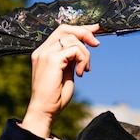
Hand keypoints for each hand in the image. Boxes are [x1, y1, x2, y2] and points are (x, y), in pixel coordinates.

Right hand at [20, 24, 99, 138]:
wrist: (44, 111)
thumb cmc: (54, 98)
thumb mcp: (66, 74)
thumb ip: (71, 59)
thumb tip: (83, 48)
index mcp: (44, 53)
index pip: (62, 32)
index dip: (80, 28)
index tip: (95, 30)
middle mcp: (42, 50)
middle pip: (66, 29)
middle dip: (85, 33)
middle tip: (97, 44)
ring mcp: (45, 53)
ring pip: (73, 39)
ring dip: (85, 53)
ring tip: (84, 70)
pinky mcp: (52, 59)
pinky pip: (74, 50)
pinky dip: (82, 59)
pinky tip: (80, 73)